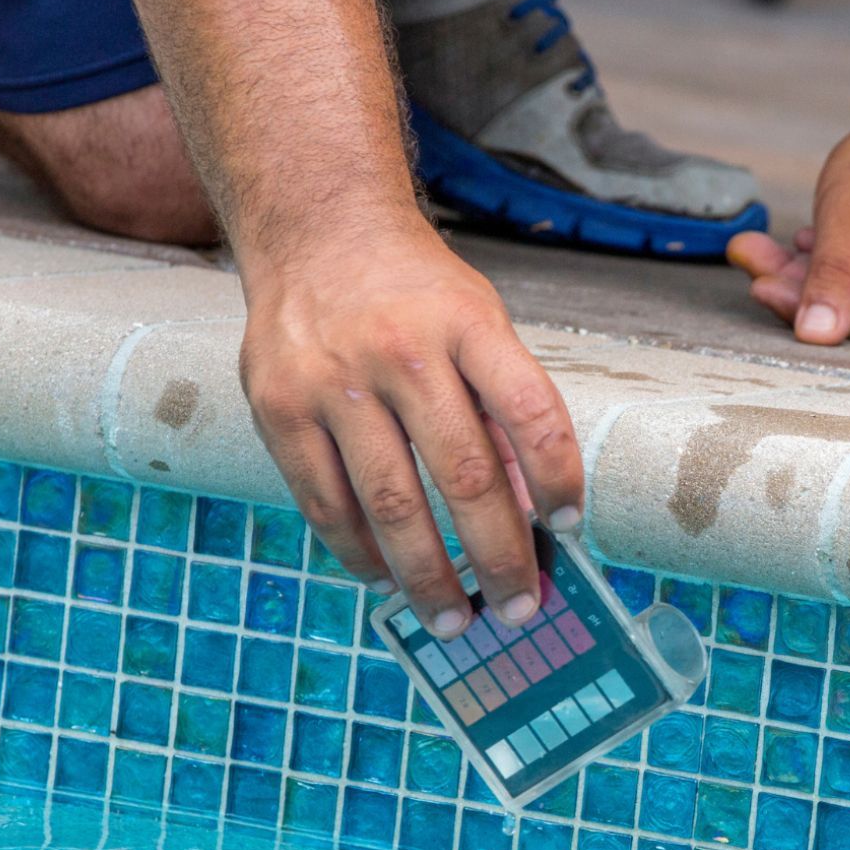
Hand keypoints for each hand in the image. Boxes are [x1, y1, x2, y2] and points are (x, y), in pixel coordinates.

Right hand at [239, 222, 582, 636]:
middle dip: (498, 556)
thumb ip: (502, 405)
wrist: (316, 230)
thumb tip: (528, 512)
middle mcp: (401, 350)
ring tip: (454, 619)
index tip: (570, 526)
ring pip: (391, 504)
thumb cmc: (416, 292)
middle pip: (465, 475)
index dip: (557, 477)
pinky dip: (359, 552)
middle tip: (520, 608)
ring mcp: (333, 380)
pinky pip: (325, 502)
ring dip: (428, 576)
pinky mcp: (278, 406)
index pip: (530, 411)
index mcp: (467, 324)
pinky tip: (385, 577)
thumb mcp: (479, 320)